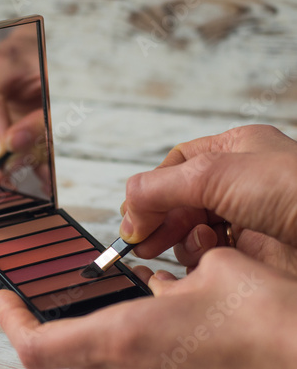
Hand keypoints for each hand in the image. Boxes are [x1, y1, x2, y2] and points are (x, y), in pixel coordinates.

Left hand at [0, 248, 296, 368]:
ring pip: (87, 354)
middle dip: (40, 325)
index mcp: (125, 338)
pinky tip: (138, 301)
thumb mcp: (215, 275)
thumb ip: (179, 279)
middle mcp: (129, 365)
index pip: (38, 346)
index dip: (12, 321)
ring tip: (77, 295)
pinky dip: (113, 330)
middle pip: (55, 354)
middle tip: (34, 298)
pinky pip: (122, 353)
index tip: (2, 297)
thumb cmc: (264, 321)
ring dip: (74, 328)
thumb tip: (166, 283)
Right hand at [119, 125, 296, 274]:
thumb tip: (127, 205)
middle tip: (140, 241)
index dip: (149, 189)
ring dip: (181, 239)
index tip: (132, 216)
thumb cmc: (296, 190)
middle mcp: (237, 183)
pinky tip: (209, 254)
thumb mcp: (215, 174)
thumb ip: (161, 186)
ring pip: (190, 229)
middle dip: (158, 219)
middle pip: (178, 200)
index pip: (175, 167)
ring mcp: (244, 218)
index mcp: (233, 150)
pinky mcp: (250, 251)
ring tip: (189, 244)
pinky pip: (209, 254)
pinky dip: (201, 256)